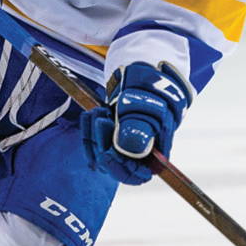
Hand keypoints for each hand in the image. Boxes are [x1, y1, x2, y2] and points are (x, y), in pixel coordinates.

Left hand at [81, 63, 191, 184]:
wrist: (147, 70)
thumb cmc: (152, 87)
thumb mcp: (147, 104)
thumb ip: (138, 127)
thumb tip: (129, 149)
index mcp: (155, 151)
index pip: (135, 175)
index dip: (119, 169)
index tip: (105, 153)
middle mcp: (140, 152)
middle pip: (114, 164)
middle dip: (102, 144)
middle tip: (100, 118)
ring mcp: (125, 144)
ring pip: (102, 153)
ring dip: (93, 135)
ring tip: (96, 112)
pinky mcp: (113, 135)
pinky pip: (95, 143)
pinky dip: (90, 130)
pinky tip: (91, 114)